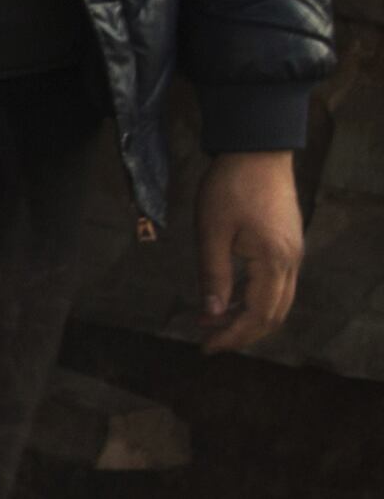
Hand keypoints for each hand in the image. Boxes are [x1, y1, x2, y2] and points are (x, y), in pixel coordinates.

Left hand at [195, 149, 303, 352]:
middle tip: (208, 341)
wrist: (258, 150)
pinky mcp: (287, 244)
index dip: (233, 336)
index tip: (206, 347)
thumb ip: (213, 275)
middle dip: (242, 333)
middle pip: (273, 315)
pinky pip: (275, 283)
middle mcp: (291, 262)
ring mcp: (292, 253)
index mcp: (274, 262)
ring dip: (247, 316)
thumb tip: (212, 315)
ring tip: (210, 322)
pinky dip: (252, 297)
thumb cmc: (230, 188)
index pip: (259, 316)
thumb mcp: (211, 232)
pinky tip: (227, 297)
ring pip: (277, 300)